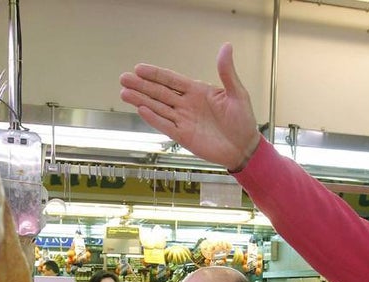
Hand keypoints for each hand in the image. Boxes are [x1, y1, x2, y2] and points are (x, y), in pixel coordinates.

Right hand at [120, 43, 260, 170]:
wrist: (245, 147)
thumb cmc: (243, 120)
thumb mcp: (237, 93)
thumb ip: (227, 72)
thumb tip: (226, 47)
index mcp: (198, 91)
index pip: (172, 80)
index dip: (155, 74)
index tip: (139, 68)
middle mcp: (187, 105)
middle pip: (160, 92)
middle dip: (141, 86)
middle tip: (123, 78)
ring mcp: (184, 120)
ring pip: (158, 108)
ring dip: (141, 100)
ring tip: (124, 93)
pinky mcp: (184, 136)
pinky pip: (165, 125)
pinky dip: (153, 118)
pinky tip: (141, 110)